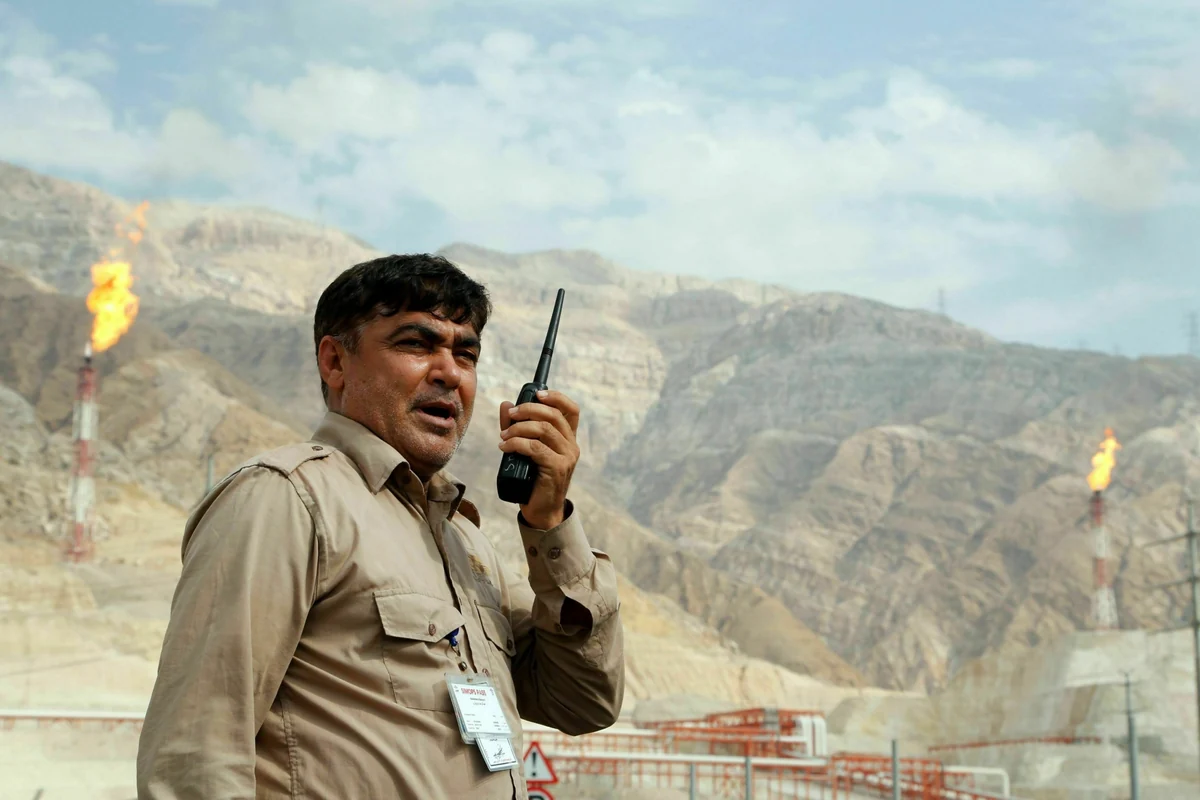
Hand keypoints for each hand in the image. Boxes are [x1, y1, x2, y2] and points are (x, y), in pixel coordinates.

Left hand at [498, 390, 579, 528]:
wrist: (541, 510)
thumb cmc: (532, 479)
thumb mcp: (523, 449)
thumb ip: (516, 426)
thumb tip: (505, 405)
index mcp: (567, 438)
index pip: (571, 410)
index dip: (556, 397)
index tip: (537, 394)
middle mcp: (571, 445)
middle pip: (553, 415)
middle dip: (528, 409)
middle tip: (510, 415)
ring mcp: (567, 457)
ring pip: (543, 430)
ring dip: (518, 429)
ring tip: (504, 436)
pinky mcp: (557, 468)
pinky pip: (535, 448)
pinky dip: (516, 444)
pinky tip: (505, 447)